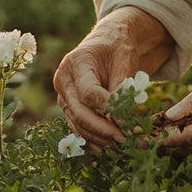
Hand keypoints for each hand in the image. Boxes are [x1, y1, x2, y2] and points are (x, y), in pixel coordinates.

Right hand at [53, 8, 171, 151]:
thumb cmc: (118, 46)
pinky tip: (108, 149)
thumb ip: (122, 86)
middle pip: (79, 112)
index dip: (107, 109)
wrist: (109, 42)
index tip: (127, 120)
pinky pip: (78, 128)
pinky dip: (92, 140)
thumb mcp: (124, 58)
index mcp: (75, 63)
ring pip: (77, 124)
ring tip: (122, 145)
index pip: (88, 93)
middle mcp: (64, 81)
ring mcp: (64, 96)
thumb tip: (122, 118)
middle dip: (102, 129)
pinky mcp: (69, 108)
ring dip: (99, 138)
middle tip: (125, 139)